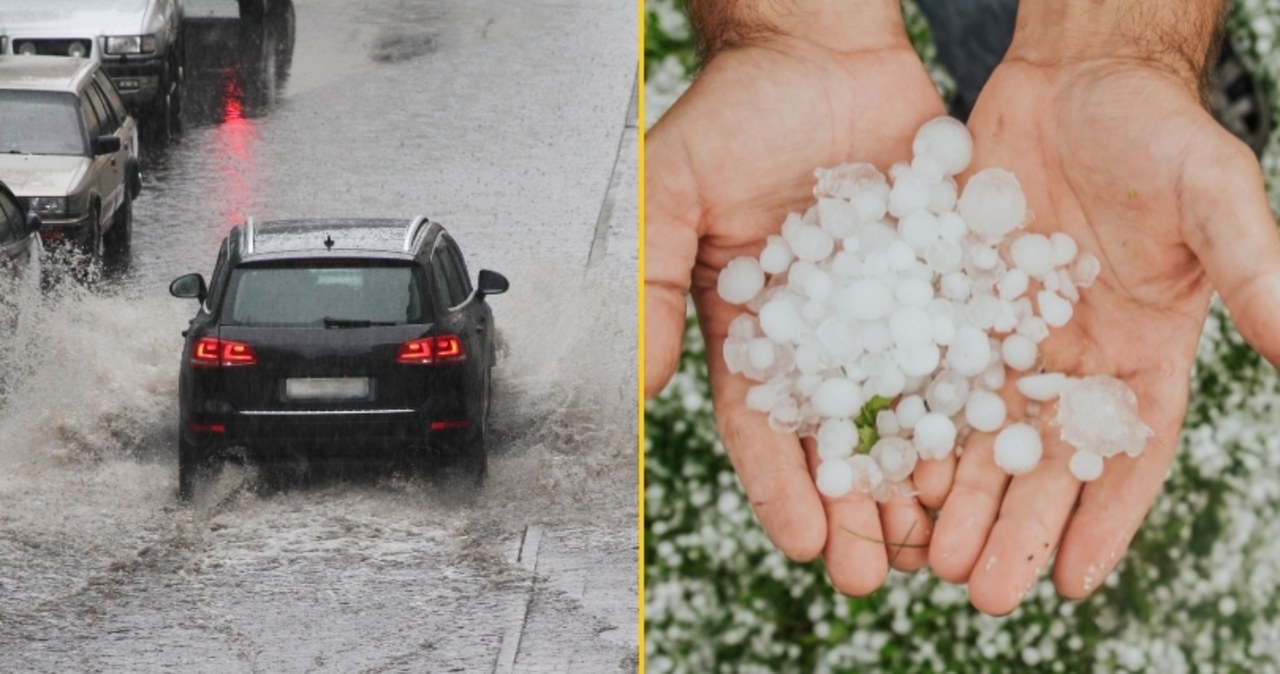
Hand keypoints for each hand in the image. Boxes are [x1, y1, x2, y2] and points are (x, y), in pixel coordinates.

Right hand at [646, 21, 945, 592]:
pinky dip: (974, 404)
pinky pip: (960, 349)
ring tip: (939, 535)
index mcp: (751, 329)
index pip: (762, 425)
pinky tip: (993, 449)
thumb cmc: (736, 115)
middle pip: (838, 438)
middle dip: (854, 509)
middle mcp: (821, 333)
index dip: (781, 486)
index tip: (804, 542)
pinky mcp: (941, 282)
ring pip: (905, 410)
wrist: (821, 53)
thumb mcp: (671, 191)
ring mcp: (885, 311)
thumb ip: (649, 280)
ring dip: (919, 476)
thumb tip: (638, 381)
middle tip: (875, 570)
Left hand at [915, 55, 1279, 613]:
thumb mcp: (1213, 198)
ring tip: (926, 556)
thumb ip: (1255, 272)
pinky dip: (913, 428)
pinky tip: (888, 473)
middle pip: (1043, 463)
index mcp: (1144, 353)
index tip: (1073, 584)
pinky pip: (930, 377)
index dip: (1105, 520)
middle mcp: (1073, 359)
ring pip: (980, 434)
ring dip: (958, 499)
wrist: (1073, 80)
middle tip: (978, 593)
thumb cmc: (1156, 132)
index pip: (1129, 455)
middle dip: (1015, 528)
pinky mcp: (955, 308)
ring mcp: (1009, 336)